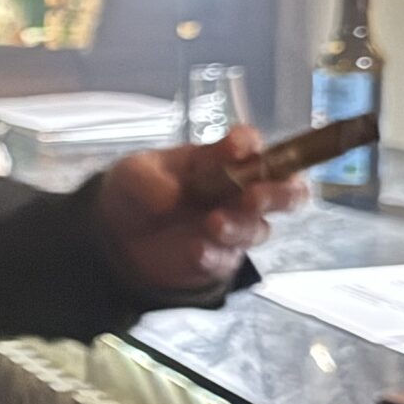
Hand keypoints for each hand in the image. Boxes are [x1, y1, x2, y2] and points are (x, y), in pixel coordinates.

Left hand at [93, 128, 303, 290]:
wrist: (117, 235)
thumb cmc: (137, 190)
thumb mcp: (133, 174)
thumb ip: (152, 180)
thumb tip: (172, 197)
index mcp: (221, 159)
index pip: (250, 145)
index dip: (250, 144)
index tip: (239, 146)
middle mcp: (238, 191)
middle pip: (285, 190)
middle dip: (280, 193)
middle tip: (253, 196)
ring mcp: (234, 227)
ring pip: (258, 229)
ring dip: (239, 226)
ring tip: (213, 223)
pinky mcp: (220, 259)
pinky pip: (226, 260)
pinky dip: (214, 256)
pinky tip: (196, 250)